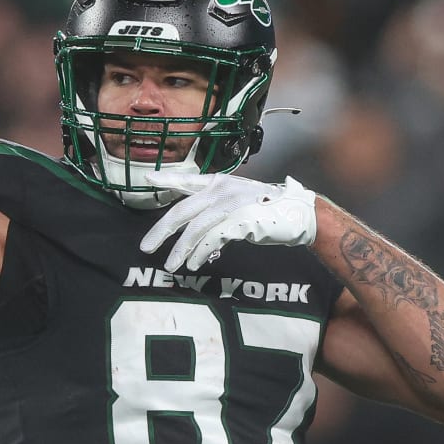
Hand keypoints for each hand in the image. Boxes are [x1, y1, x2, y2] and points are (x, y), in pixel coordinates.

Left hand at [139, 170, 316, 271]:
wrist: (297, 214)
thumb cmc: (266, 212)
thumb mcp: (236, 207)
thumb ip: (214, 221)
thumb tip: (196, 247)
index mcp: (218, 183)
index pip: (187, 180)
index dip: (167, 179)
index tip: (147, 178)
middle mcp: (221, 190)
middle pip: (181, 211)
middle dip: (161, 231)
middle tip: (146, 247)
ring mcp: (230, 204)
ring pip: (194, 230)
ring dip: (180, 251)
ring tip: (171, 265)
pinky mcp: (239, 221)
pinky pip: (212, 240)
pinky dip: (200, 254)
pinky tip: (195, 264)